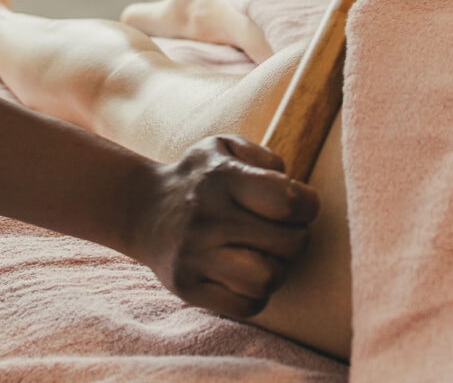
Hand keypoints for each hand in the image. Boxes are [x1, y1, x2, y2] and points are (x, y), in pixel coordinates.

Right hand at [134, 135, 318, 317]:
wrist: (144, 210)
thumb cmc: (199, 177)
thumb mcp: (224, 146)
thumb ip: (263, 157)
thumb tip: (291, 185)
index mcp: (222, 178)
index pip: (287, 201)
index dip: (308, 205)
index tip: (300, 205)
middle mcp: (208, 217)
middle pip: (288, 244)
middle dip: (297, 237)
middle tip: (283, 230)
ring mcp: (195, 256)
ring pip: (267, 280)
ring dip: (278, 269)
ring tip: (267, 254)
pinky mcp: (189, 288)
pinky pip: (247, 306)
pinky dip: (256, 294)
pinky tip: (246, 273)